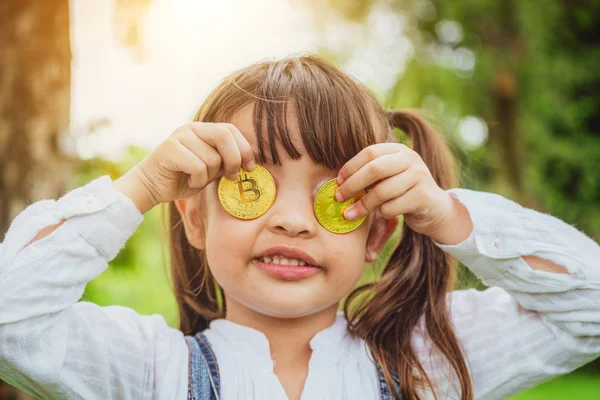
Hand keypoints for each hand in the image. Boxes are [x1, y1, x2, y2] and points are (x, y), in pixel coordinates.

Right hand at [114, 122, 255, 212]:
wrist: (151, 187)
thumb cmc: (184, 178)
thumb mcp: (211, 169)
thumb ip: (226, 162)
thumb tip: (249, 162)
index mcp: (203, 130)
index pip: (231, 130)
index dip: (244, 148)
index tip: (250, 167)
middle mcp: (192, 128)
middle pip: (224, 136)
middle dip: (234, 159)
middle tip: (231, 176)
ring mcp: (180, 136)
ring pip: (212, 158)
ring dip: (210, 176)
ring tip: (198, 179)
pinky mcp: (170, 148)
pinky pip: (198, 167)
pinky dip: (198, 180)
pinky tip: (189, 181)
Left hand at [334, 143, 454, 236]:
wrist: (436, 209)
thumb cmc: (403, 192)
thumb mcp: (389, 177)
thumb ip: (370, 175)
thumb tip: (339, 183)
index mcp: (399, 150)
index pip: (369, 152)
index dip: (350, 167)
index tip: (338, 182)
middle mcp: (411, 159)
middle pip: (374, 169)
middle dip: (352, 185)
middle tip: (339, 198)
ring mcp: (419, 176)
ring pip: (382, 191)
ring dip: (362, 205)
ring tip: (350, 214)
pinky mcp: (423, 197)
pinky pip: (392, 207)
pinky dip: (382, 213)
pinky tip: (383, 214)